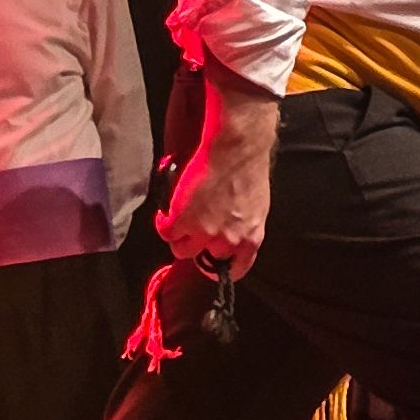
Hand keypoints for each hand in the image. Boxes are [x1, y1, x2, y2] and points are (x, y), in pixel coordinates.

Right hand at [159, 123, 272, 282]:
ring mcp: (203, 232)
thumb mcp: (256, 206)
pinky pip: (166, 234)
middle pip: (205, 258)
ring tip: (176, 224)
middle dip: (199, 245)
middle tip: (193, 230)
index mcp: (250, 238)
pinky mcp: (182, 220)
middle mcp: (227, 240)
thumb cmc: (249, 170)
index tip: (213, 262)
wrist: (236, 150)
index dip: (222, 266)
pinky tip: (164, 216)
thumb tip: (233, 229)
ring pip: (181, 250)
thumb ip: (244, 225)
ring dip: (178, 239)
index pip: (236, 268)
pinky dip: (163, 225)